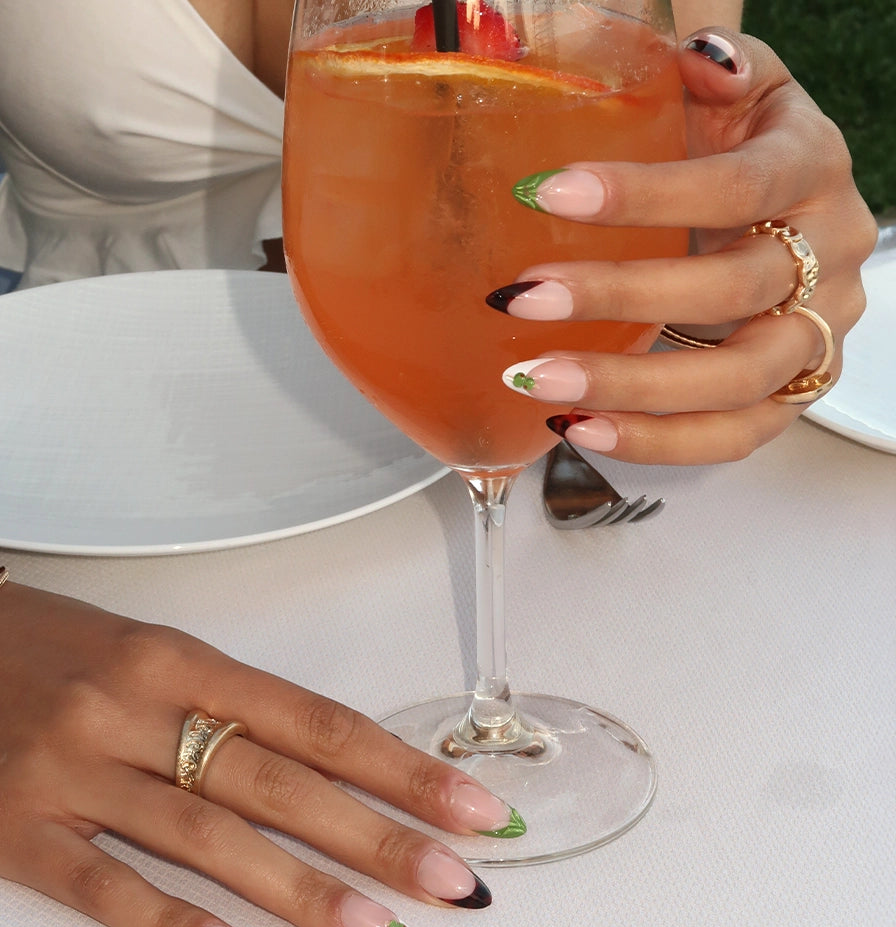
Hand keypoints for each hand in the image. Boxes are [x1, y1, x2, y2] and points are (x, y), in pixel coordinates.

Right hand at [0, 550, 517, 926]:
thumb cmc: (48, 648)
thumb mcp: (150, 651)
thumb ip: (232, 707)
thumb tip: (330, 766)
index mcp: (180, 658)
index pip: (315, 720)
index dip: (399, 766)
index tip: (471, 804)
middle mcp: (135, 709)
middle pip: (279, 781)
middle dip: (379, 835)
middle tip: (458, 880)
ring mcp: (75, 771)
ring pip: (207, 838)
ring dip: (302, 890)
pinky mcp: (16, 832)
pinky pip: (104, 889)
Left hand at [493, 28, 876, 463]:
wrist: (787, 215)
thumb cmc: (740, 153)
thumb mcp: (735, 96)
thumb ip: (716, 70)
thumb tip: (696, 58)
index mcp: (810, 170)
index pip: (736, 186)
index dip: (645, 194)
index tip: (548, 194)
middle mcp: (826, 258)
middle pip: (733, 290)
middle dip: (621, 298)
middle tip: (524, 300)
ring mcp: (814, 334)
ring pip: (736, 380)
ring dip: (630, 387)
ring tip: (537, 381)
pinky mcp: (790, 393)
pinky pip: (735, 436)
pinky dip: (657, 442)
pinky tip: (581, 427)